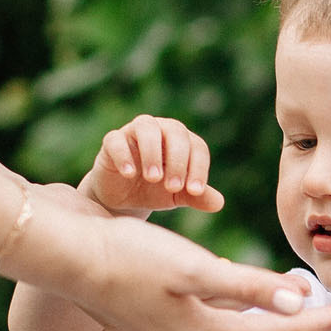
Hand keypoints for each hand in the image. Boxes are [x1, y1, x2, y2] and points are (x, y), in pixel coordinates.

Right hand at [25, 184, 330, 330]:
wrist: (66, 258)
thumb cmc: (129, 258)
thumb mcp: (194, 268)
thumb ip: (247, 287)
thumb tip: (298, 302)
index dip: (318, 326)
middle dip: (305, 329)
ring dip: (277, 322)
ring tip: (310, 311)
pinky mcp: (165, 319)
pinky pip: (221, 321)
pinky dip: (246, 311)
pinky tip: (255, 299)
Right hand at [83, 115, 224, 216]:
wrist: (122, 199)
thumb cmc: (155, 191)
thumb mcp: (177, 197)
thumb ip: (196, 197)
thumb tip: (219, 203)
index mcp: (182, 141)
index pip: (197, 146)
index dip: (198, 168)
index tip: (195, 192)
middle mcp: (160, 130)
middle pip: (175, 131)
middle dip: (177, 160)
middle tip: (173, 187)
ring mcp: (134, 133)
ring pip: (146, 126)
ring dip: (152, 151)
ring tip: (154, 178)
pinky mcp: (112, 142)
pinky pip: (116, 140)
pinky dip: (124, 155)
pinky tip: (129, 174)